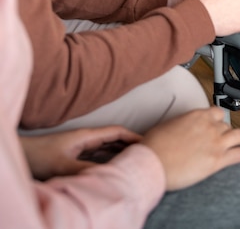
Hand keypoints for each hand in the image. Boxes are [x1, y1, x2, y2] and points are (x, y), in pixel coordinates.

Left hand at [20, 126, 140, 179]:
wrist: (25, 154)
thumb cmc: (42, 156)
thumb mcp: (65, 165)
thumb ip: (86, 170)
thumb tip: (106, 176)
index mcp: (87, 136)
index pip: (116, 132)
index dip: (132, 136)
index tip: (146, 143)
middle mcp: (87, 139)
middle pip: (114, 138)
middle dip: (129, 144)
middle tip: (144, 153)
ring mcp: (81, 146)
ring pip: (106, 147)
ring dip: (119, 151)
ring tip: (133, 160)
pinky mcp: (75, 154)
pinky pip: (97, 155)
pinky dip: (108, 159)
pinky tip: (112, 167)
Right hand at [141, 106, 239, 189]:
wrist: (153, 163)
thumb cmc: (154, 146)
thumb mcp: (165, 126)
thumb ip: (179, 124)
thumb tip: (177, 129)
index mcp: (196, 115)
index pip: (216, 112)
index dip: (217, 120)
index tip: (215, 124)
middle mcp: (209, 126)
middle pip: (227, 124)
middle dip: (224, 131)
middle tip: (220, 139)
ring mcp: (215, 143)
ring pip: (237, 135)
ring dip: (236, 139)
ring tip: (235, 144)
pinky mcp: (218, 160)